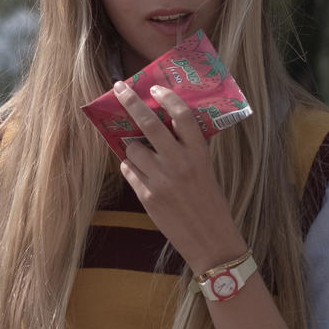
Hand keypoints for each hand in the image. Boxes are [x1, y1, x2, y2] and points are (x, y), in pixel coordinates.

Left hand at [113, 83, 245, 273]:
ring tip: (142, 154)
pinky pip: (129, 171)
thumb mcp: (206, 170)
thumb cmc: (210, 202)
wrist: (210, 240)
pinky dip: (131, 168)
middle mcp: (179, 163)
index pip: (182, 115)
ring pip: (132, 149)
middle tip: (119, 88)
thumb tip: (163, 127)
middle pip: (149, 123)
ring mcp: (161, 180)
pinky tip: (140, 173)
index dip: (167, 97)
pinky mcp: (147, 197)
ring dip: (132, 147)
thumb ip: (188, 149)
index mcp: (199, 154)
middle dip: (130, 102)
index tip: (154, 87)